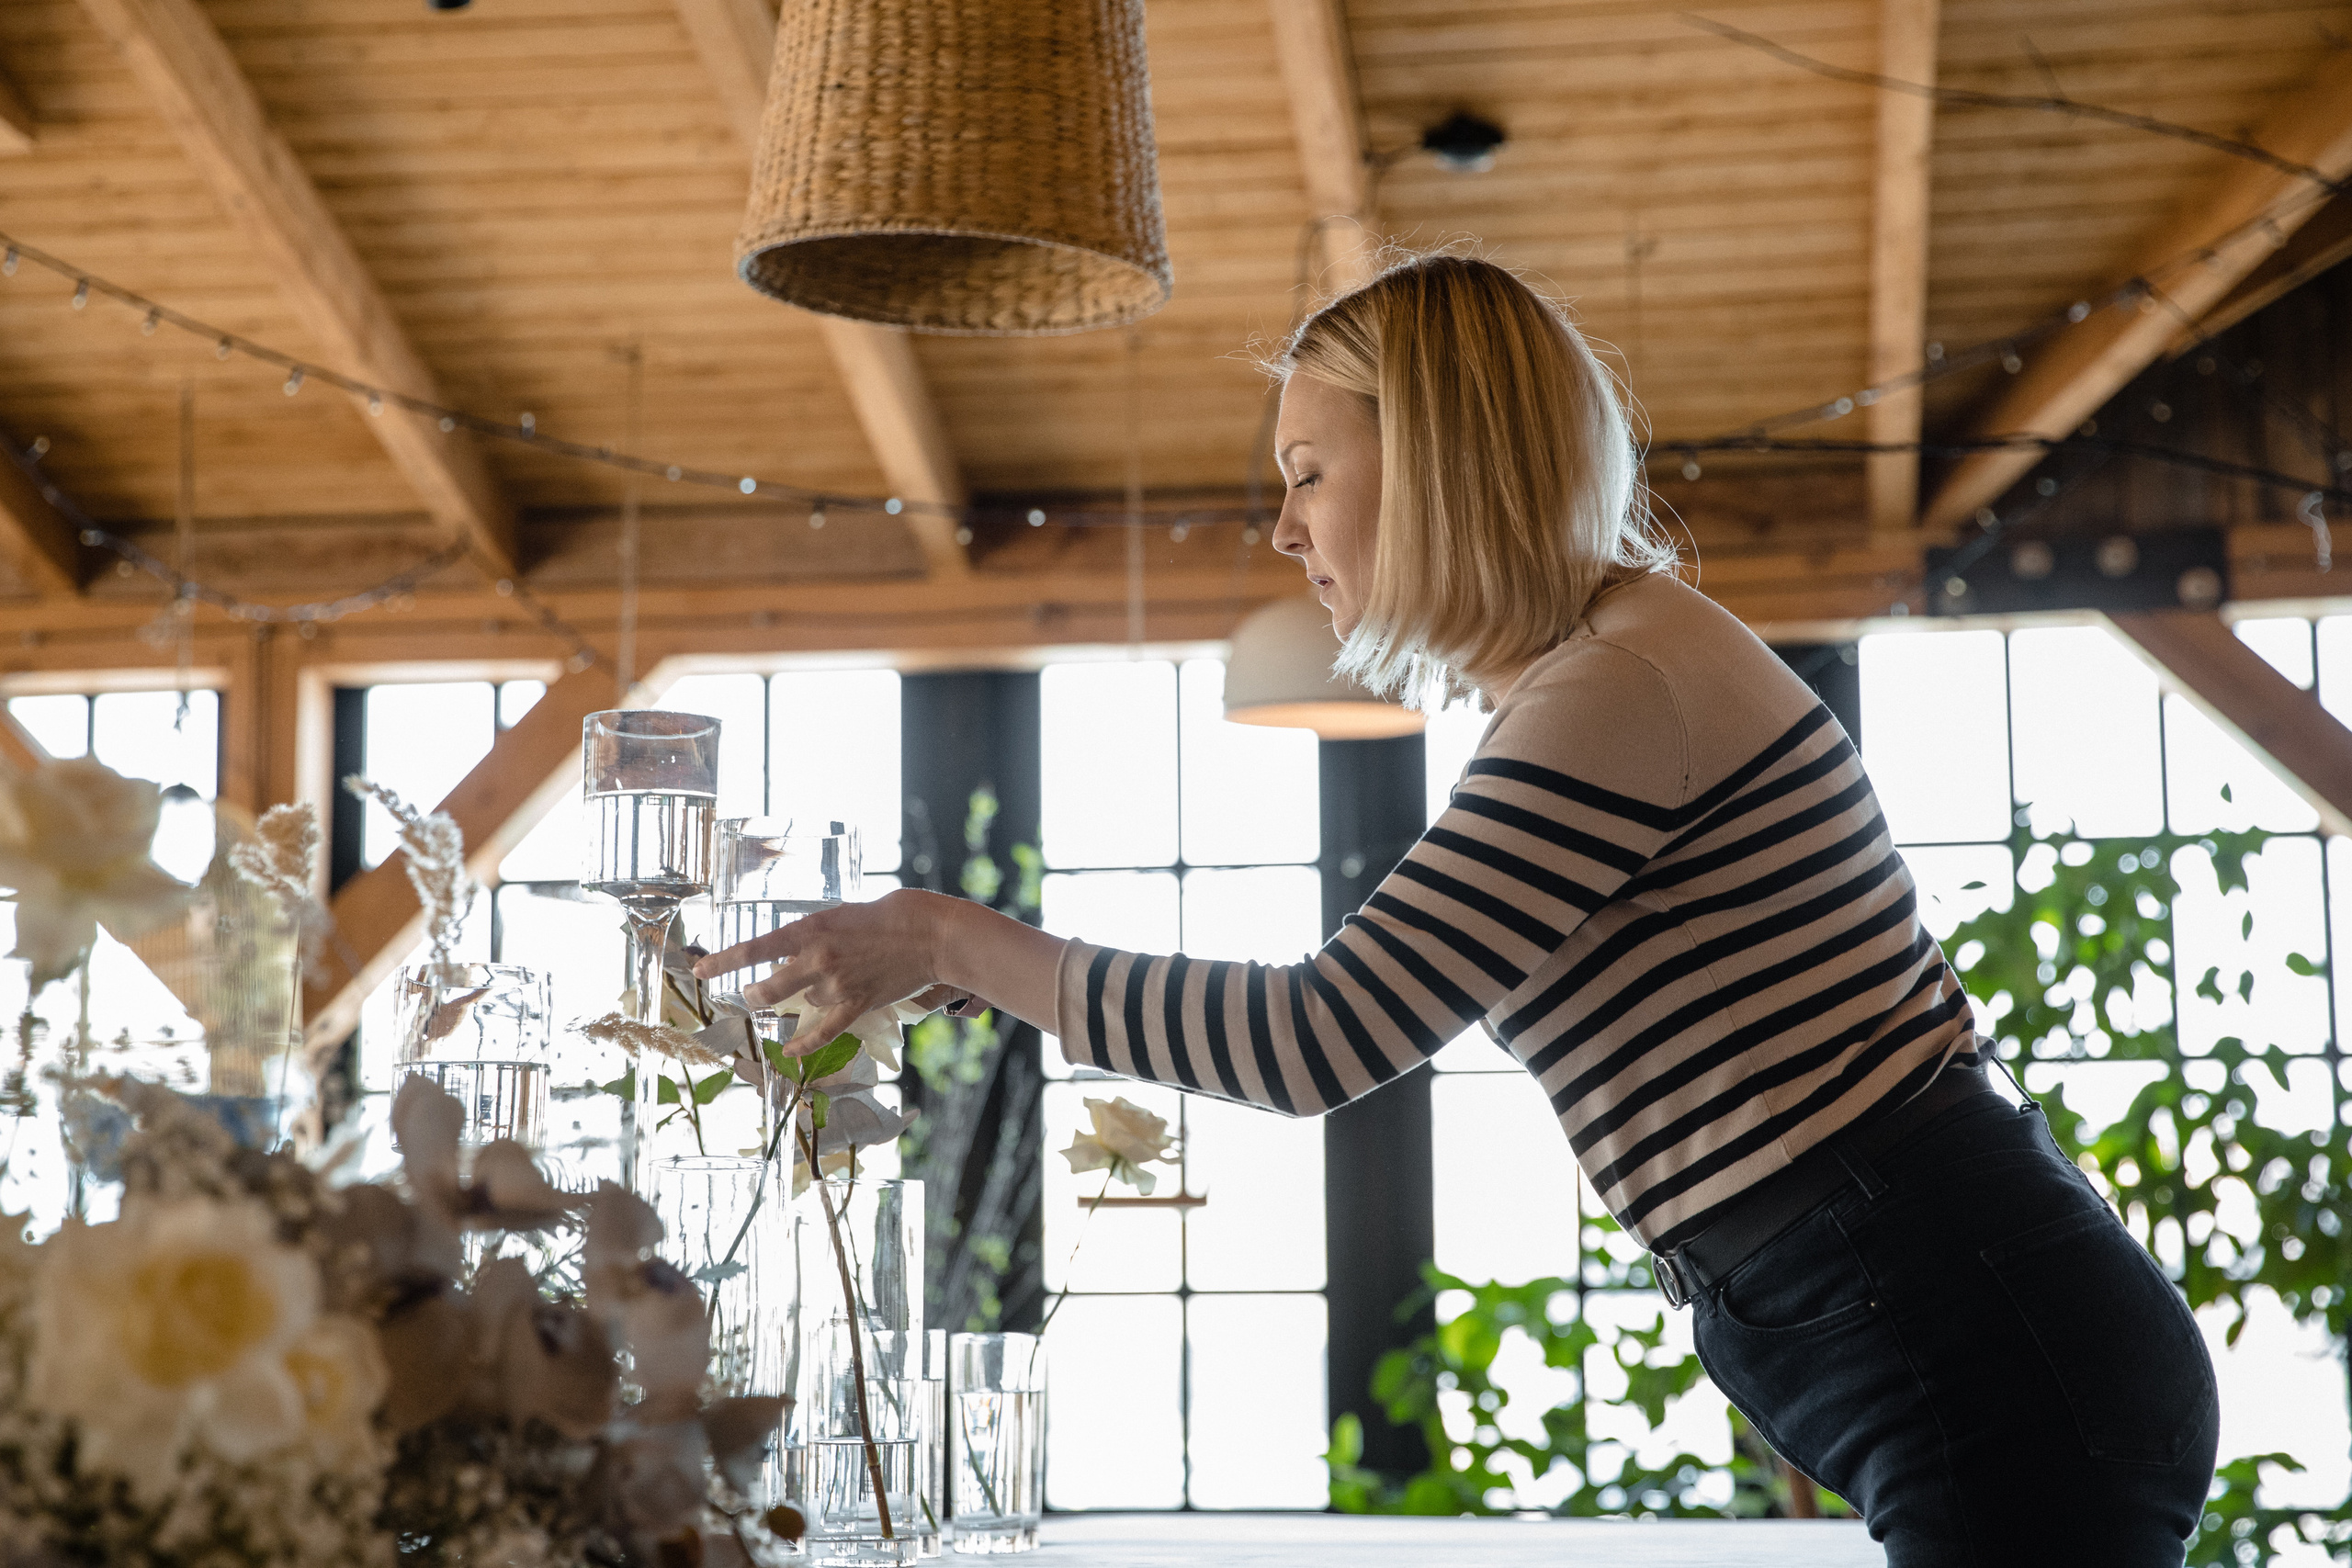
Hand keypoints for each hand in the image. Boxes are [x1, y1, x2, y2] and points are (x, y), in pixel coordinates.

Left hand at [693, 888, 960, 1053]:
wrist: (930, 933)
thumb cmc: (891, 913)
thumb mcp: (842, 913)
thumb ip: (817, 933)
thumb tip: (801, 948)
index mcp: (810, 929)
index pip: (753, 949)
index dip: (721, 962)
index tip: (698, 970)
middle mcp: (816, 959)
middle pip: (766, 989)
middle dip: (754, 995)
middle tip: (753, 994)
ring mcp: (836, 985)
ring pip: (802, 1003)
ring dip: (803, 999)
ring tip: (820, 988)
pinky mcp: (858, 1004)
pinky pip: (824, 1031)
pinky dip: (805, 1044)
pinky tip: (792, 1052)